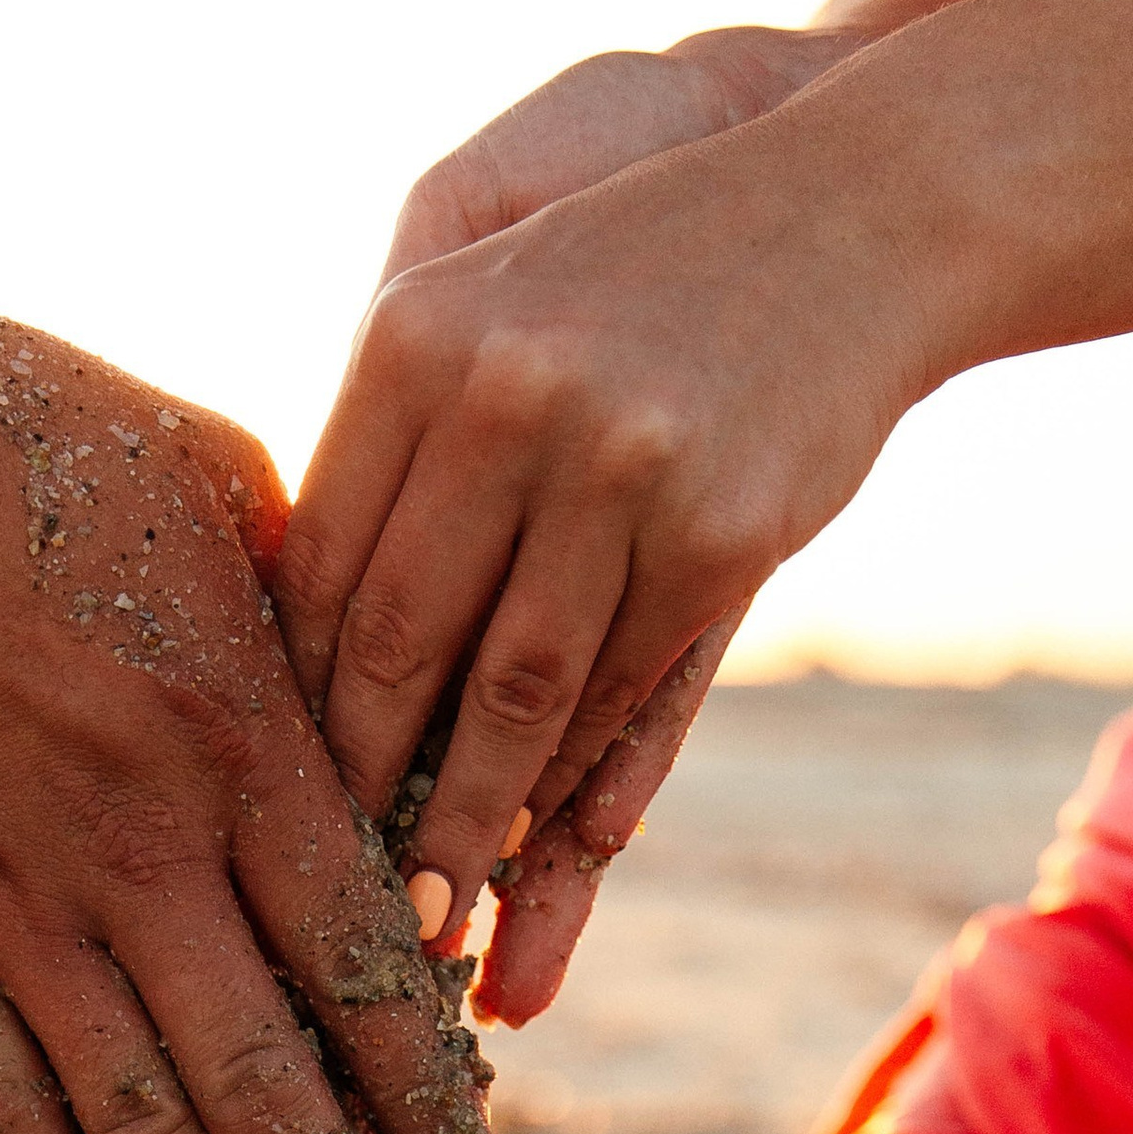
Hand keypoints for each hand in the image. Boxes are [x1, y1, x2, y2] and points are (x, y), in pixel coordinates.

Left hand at [278, 32, 898, 997]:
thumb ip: (400, 436)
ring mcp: (618, 465)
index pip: (322, 562)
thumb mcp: (495, 298)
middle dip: (362, 789)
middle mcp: (505, 395)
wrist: (855, 208)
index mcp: (413, 336)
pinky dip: (581, 780)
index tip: (277, 797)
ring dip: (467, 826)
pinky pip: (626, 687)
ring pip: (514, 693)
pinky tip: (546, 849)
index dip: (298, 700)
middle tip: (337, 900)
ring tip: (433, 926)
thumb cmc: (645, 269)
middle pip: (398, 641)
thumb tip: (303, 626)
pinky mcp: (721, 529)